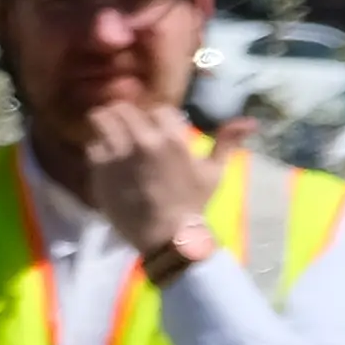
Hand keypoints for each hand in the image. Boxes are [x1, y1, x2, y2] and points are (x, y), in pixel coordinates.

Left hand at [70, 96, 221, 265]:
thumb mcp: (214, 172)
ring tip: (108, 134)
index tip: (152, 128)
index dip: (153, 117)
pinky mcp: (100, 168)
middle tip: (124, 127)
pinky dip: (97, 149)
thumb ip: (227, 142)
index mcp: (174, 138)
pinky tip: (105, 160)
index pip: (157, 108)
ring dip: (105, 124)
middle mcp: (144, 141)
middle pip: (124, 108)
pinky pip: (92, 145)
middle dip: (125, 115)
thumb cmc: (192, 204)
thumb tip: (251, 121)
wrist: (166, 237)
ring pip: (102, 119)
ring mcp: (119, 153)